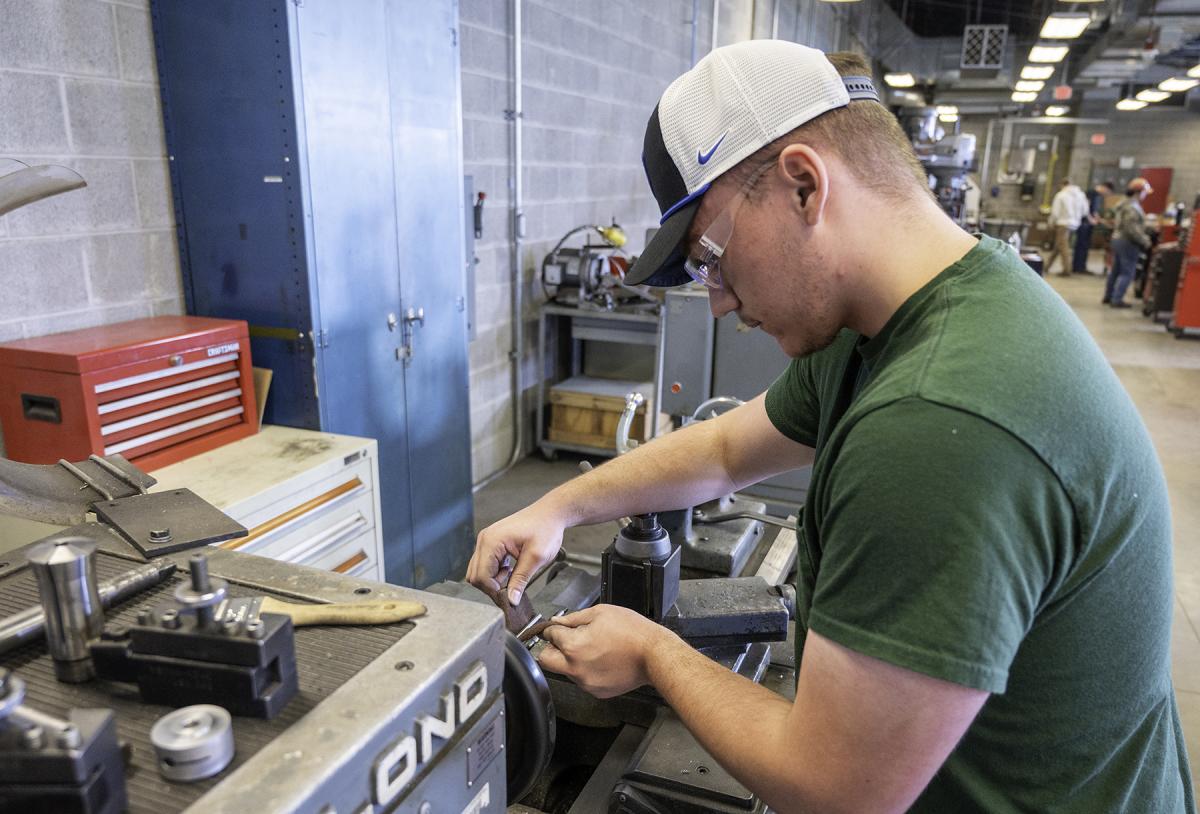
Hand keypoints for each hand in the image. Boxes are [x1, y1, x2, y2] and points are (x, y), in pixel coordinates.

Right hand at [467, 502, 563, 603]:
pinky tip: (509, 570)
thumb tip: (511, 600)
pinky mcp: (491, 542)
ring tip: (512, 576)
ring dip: (492, 579)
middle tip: (511, 587)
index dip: (494, 590)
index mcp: (492, 541)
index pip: (481, 576)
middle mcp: (484, 539)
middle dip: (491, 586)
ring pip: (478, 571)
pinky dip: (494, 572)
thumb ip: (521, 579)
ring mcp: (486, 540)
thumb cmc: (546, 528)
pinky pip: (484, 564)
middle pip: (475, 575)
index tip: (509, 596)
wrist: (550, 514)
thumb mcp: (536, 557)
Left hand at [538, 605, 674, 698]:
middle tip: (565, 641)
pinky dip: (586, 671)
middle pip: (545, 660)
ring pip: (565, 670)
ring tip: (594, 649)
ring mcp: (586, 683)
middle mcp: (575, 668)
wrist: (654, 655)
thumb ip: (574, 618)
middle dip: (551, 649)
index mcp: (573, 646)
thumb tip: (557, 621)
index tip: (558, 628)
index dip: (553, 628)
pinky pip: (582, 680)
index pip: (549, 635)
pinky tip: (602, 660)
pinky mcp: (597, 692)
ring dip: (571, 660)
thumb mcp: (600, 613)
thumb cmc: (632, 631)